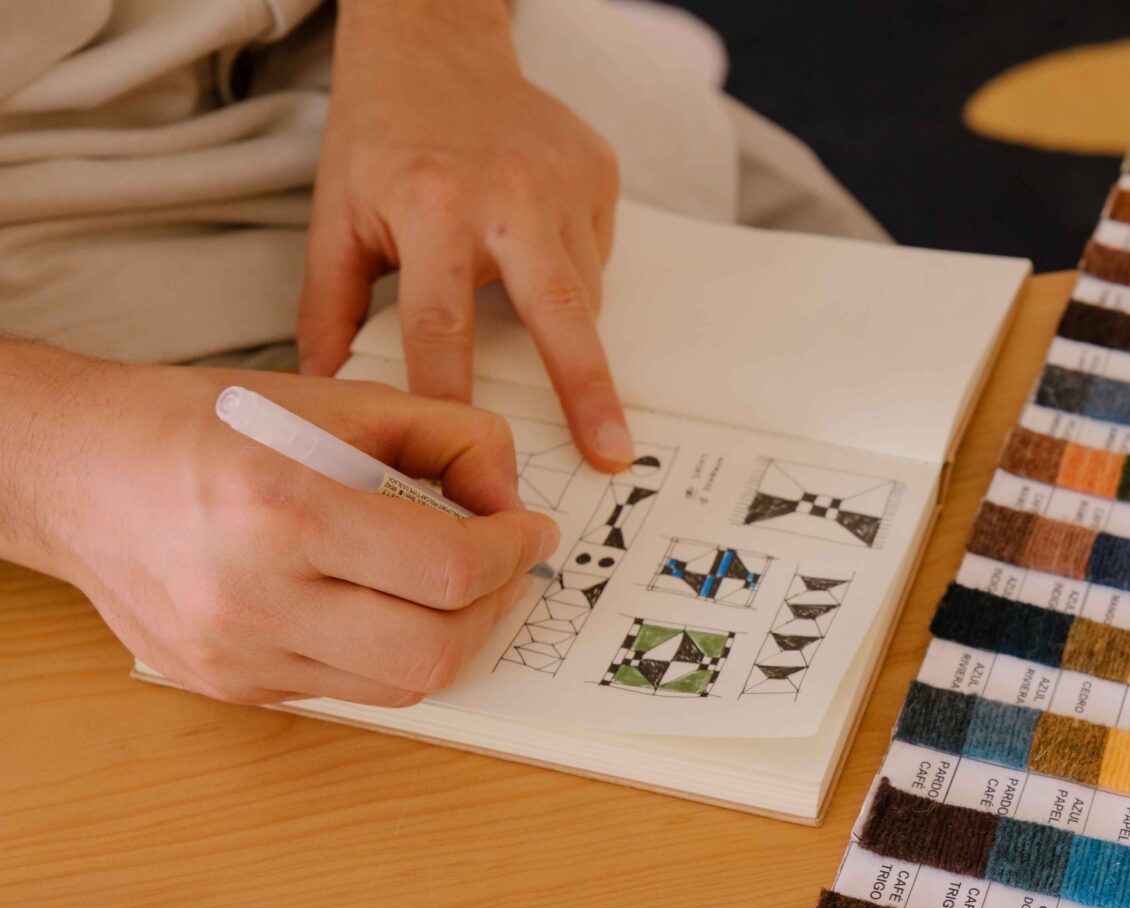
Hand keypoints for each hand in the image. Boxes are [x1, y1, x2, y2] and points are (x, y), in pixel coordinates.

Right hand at [1, 345, 558, 706]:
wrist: (75, 472)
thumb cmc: (204, 425)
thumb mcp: (333, 399)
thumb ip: (444, 435)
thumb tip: (510, 498)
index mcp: (285, 508)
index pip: (451, 570)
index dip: (514, 553)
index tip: (530, 530)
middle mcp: (256, 594)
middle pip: (436, 650)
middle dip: (492, 608)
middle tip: (499, 567)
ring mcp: (240, 654)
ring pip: (401, 685)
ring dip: (446, 637)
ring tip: (443, 586)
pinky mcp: (231, 687)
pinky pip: (347, 690)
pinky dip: (383, 652)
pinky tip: (372, 603)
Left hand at [297, 0, 629, 469]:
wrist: (433, 38)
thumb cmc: (380, 134)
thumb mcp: (335, 214)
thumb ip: (328, 305)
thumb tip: (327, 388)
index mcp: (432, 207)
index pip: (440, 324)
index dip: (450, 394)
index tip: (471, 451)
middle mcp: (508, 195)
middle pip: (557, 313)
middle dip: (587, 390)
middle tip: (612, 454)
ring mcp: (564, 181)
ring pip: (582, 293)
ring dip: (565, 329)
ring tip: (531, 317)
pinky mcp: (600, 172)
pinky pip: (597, 255)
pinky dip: (574, 273)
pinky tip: (535, 251)